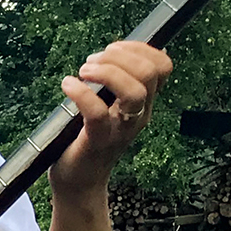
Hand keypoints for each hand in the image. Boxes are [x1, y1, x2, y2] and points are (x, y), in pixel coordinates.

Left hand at [54, 41, 171, 192]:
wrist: (78, 181)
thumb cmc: (88, 139)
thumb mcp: (109, 107)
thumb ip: (112, 85)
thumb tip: (104, 55)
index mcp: (143, 103)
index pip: (162, 66)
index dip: (140, 48)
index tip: (113, 48)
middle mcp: (139, 114)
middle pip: (150, 73)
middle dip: (119, 56)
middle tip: (91, 63)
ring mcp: (121, 129)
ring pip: (135, 91)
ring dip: (106, 71)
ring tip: (82, 72)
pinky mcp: (98, 141)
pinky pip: (98, 113)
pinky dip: (81, 93)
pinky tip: (67, 85)